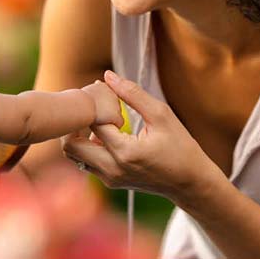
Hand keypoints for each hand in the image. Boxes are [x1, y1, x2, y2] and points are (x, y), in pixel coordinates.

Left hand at [63, 71, 224, 201]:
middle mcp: (112, 169)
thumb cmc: (180, 146)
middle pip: (70, 144)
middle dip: (75, 121)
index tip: (102, 90)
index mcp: (125, 152)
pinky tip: (105, 133)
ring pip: (74, 155)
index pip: (92, 120)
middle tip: (89, 107)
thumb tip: (107, 76)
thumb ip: (132, 93)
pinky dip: (87, 145)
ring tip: (97, 119)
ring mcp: (108, 178)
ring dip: (79, 135)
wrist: (189, 182)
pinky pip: (85, 162)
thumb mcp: (161, 115)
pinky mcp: (109, 181)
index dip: (93, 101)